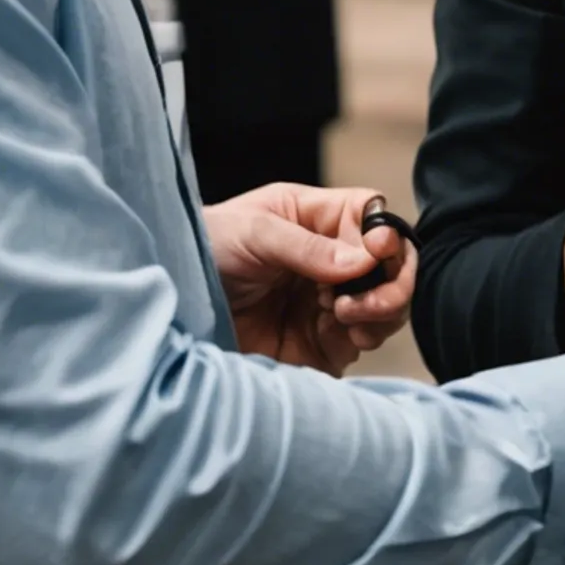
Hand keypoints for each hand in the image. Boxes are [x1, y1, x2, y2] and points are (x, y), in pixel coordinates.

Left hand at [204, 183, 415, 374]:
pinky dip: (366, 336)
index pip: (374, 219)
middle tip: (367, 298)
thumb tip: (363, 262)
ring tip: (345, 314)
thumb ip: (307, 247)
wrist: (170, 311)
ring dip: (382, 310)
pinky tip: (341, 332)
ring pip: (387, 306)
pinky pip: (364, 341)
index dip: (386, 235)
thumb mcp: (253, 234)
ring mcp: (330, 304)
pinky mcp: (322, 344)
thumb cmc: (205, 251)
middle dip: (394, 281)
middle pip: (393, 266)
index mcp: (318, 220)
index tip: (376, 252)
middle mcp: (332, 261)